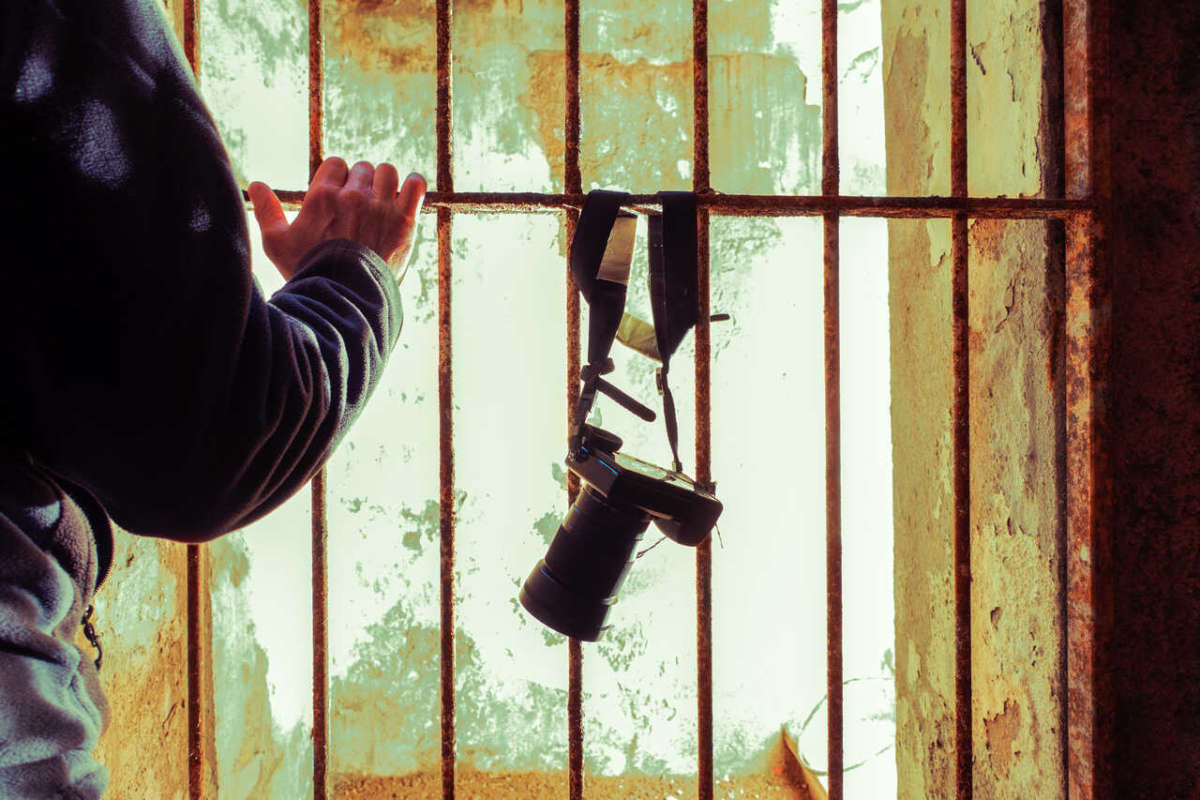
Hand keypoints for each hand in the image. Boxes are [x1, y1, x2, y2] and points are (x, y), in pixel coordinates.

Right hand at [248, 158, 425, 281]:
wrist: (346, 299)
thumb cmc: (310, 271)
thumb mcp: (278, 244)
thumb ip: (267, 212)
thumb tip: (255, 184)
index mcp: (323, 196)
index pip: (336, 164)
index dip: (337, 178)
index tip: (338, 197)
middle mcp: (354, 197)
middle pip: (362, 168)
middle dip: (360, 183)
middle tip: (359, 208)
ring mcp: (382, 207)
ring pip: (388, 172)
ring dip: (385, 184)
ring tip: (381, 203)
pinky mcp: (405, 221)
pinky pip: (416, 185)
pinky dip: (414, 185)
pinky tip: (406, 195)